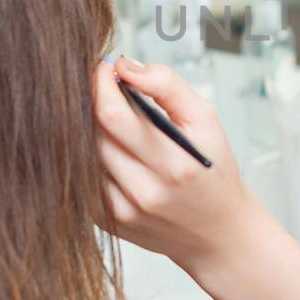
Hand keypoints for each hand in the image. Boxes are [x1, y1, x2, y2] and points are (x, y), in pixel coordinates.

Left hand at [91, 55, 248, 265]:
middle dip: (93, 103)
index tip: (103, 69)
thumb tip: (125, 66)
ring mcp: (123, 212)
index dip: (100, 85)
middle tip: (103, 89)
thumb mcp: (206, 121)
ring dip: (88, 131)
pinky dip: (89, 158)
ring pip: (81, 157)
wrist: (217, 232)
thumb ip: (168, 87)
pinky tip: (108, 149)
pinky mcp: (108, 223)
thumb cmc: (213, 172)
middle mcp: (145, 193)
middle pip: (92, 135)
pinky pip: (82, 179)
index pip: (113, 117)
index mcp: (174, 164)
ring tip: (108, 119)